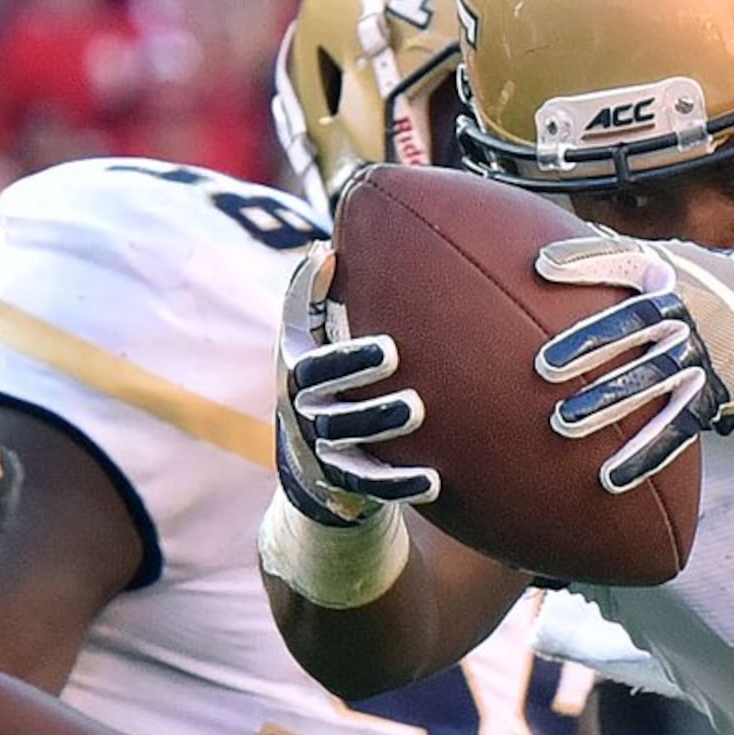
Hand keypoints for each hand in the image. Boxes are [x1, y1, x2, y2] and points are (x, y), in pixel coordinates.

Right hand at [278, 246, 439, 519]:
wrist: (312, 462)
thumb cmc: (322, 380)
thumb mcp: (307, 340)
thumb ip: (310, 298)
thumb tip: (325, 248)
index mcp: (298, 370)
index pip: (314, 360)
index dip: (346, 354)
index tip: (390, 346)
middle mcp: (304, 410)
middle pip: (327, 399)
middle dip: (361, 382)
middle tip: (399, 366)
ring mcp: (323, 448)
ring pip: (347, 440)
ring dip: (380, 425)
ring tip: (416, 410)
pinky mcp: (344, 482)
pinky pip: (370, 486)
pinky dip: (400, 483)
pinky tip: (435, 479)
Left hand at [531, 235, 733, 492]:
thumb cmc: (710, 287)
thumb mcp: (672, 261)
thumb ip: (611, 258)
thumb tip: (542, 257)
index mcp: (672, 275)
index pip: (626, 259)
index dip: (585, 262)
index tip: (541, 268)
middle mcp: (688, 313)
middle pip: (636, 325)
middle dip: (589, 346)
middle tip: (544, 366)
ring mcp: (700, 357)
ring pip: (652, 380)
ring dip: (608, 403)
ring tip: (564, 421)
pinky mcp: (710, 396)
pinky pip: (675, 428)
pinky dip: (643, 454)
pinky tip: (609, 476)